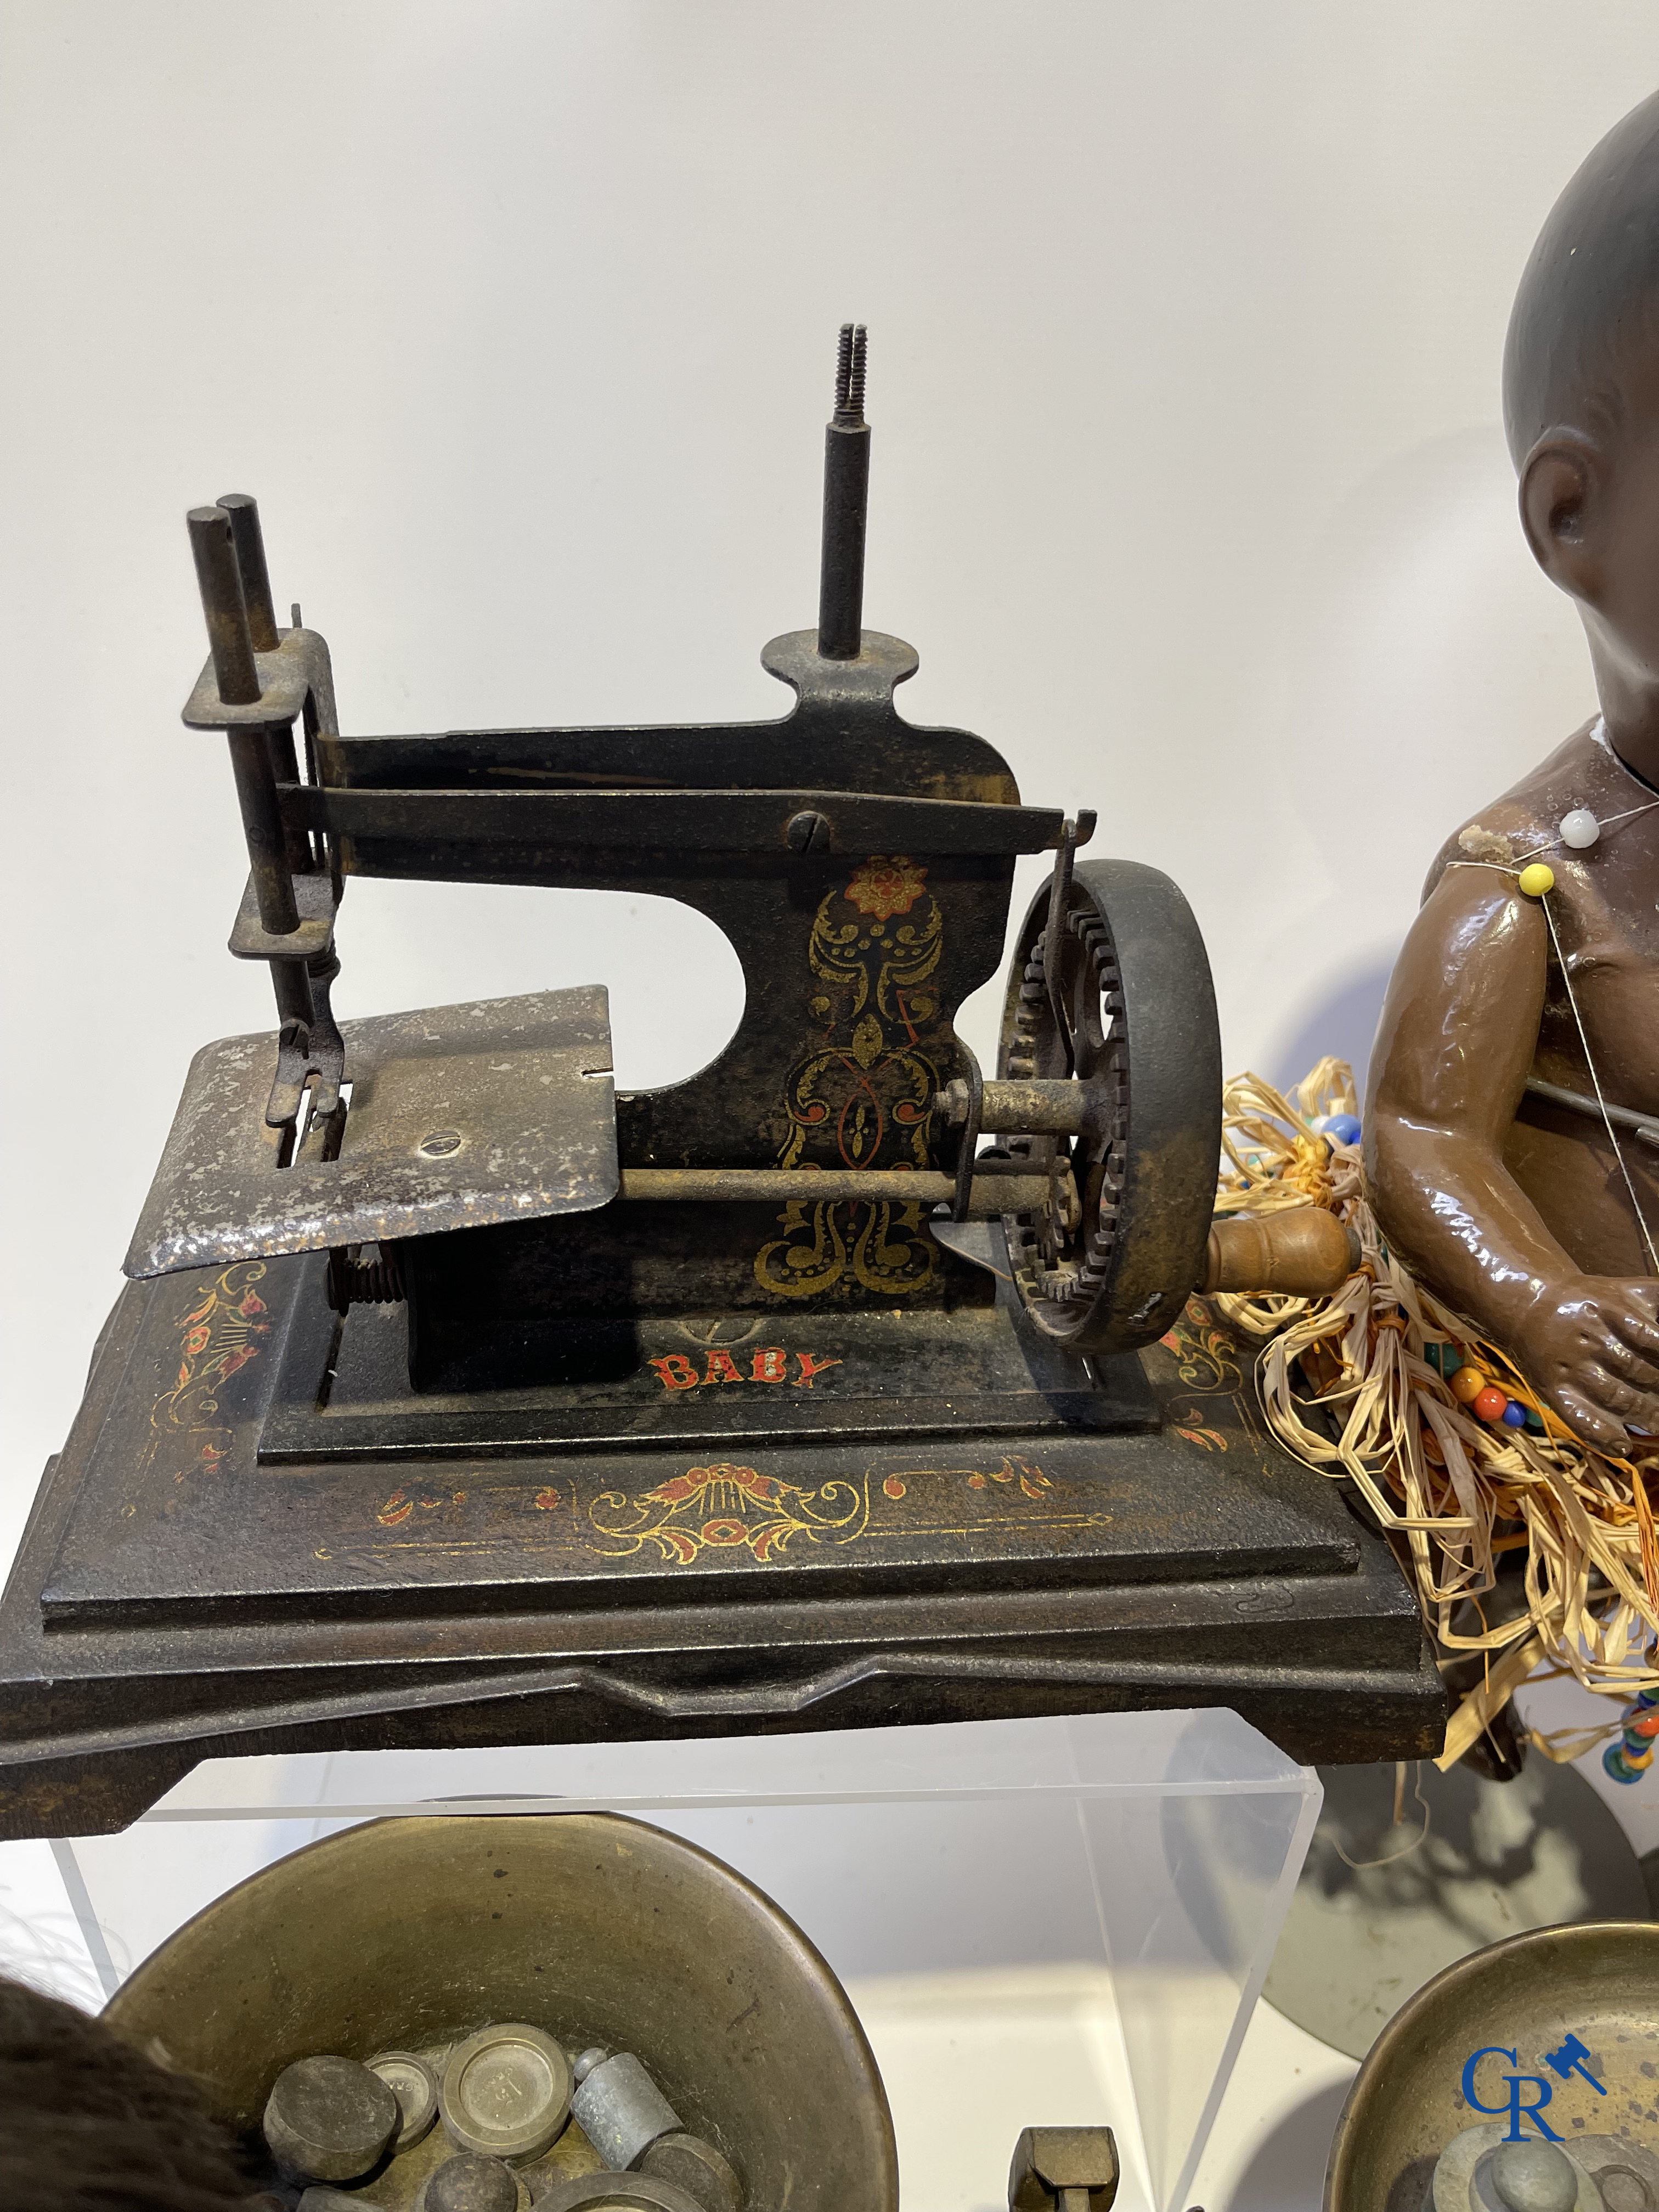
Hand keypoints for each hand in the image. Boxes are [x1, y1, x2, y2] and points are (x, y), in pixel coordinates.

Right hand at [1514, 1276, 1658, 1448]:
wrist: (1529, 1304)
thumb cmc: (1590, 1302)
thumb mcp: (1627, 1291)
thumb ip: (1658, 1301)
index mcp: (1611, 1309)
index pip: (1651, 1338)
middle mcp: (1591, 1338)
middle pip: (1639, 1372)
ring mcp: (1571, 1366)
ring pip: (1617, 1397)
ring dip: (1646, 1416)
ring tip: (1658, 1425)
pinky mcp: (1554, 1389)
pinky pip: (1578, 1417)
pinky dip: (1601, 1435)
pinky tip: (1621, 1444)